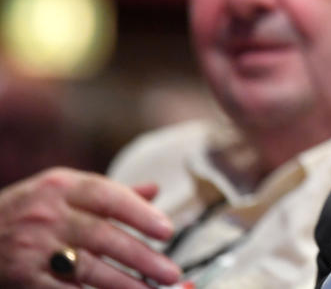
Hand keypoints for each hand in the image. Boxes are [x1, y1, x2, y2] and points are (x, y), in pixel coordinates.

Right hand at [0, 167, 180, 287]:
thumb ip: (108, 194)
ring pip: (86, 268)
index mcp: (62, 187)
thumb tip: (154, 191)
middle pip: (102, 235)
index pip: (108, 196)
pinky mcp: (23, 277)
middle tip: (171, 272)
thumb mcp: (62, 193)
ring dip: (124, 284)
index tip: (167, 230)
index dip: (140, 213)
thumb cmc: (28, 212)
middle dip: (141, 256)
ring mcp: (32, 248)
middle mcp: (47, 214)